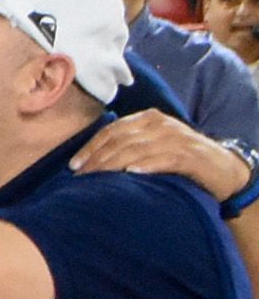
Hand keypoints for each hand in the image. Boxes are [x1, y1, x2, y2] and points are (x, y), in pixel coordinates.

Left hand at [77, 108, 251, 197]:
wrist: (223, 168)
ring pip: (138, 149)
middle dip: (97, 159)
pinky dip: (148, 165)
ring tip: (97, 179)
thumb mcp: (152, 146)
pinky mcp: (192, 155)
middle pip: (121, 140)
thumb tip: (90, 163)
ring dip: (114, 164)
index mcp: (148, 119)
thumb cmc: (180, 159)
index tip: (73, 166)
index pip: (112, 130)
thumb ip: (128, 146)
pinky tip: (133, 173)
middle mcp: (161, 125)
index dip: (91, 147)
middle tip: (81, 178)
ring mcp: (178, 138)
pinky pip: (166, 158)